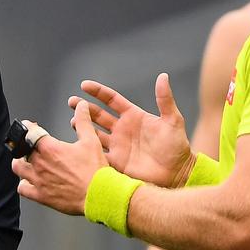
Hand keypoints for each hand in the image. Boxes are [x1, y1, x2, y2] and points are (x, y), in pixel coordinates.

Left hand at [13, 100, 108, 214]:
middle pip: (22, 149)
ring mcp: (39, 180)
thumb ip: (83, 121)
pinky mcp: (41, 196)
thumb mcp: (91, 141)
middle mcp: (41, 164)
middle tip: (32, 143)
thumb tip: (81, 106)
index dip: (28, 126)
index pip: (29, 132)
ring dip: (21, 162)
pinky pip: (22, 188)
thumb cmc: (96, 171)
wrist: (99, 196)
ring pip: (18, 168)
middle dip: (25, 144)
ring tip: (27, 161)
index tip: (29, 125)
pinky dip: (24, 184)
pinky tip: (30, 182)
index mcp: (50, 148)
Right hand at [73, 74, 193, 188]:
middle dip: (84, 108)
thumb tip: (163, 76)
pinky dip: (87, 150)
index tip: (84, 85)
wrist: (177, 173)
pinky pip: (98, 154)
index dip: (97, 92)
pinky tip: (78, 146)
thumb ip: (165, 100)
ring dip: (82, 127)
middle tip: (72, 102)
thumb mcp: (173, 120)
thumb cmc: (177, 146)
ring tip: (73, 122)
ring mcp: (117, 146)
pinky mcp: (116, 162)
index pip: (111, 99)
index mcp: (133, 116)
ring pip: (94, 133)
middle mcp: (122, 129)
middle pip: (98, 115)